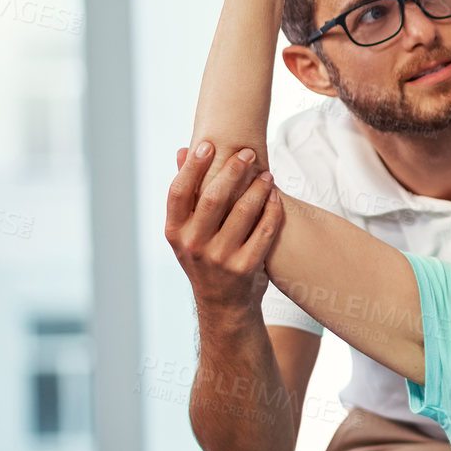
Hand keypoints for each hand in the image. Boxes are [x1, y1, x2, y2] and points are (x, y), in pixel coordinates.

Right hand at [165, 142, 285, 318]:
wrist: (223, 304)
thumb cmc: (205, 258)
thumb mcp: (187, 231)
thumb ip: (187, 193)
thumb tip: (181, 151)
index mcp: (175, 232)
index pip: (178, 192)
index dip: (193, 167)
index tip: (208, 145)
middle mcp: (193, 245)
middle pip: (213, 197)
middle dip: (233, 170)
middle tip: (248, 152)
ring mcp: (220, 258)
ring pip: (243, 212)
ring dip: (257, 188)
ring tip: (267, 173)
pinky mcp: (246, 268)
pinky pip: (264, 231)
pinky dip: (272, 211)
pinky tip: (276, 197)